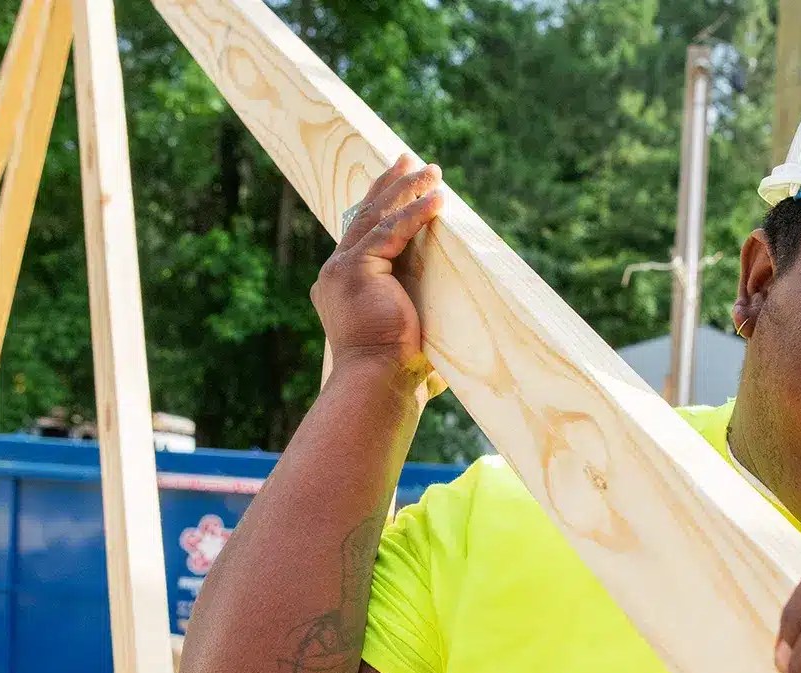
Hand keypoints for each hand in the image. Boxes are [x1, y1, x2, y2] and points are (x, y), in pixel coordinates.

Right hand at [310, 154, 446, 400]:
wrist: (378, 385)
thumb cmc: (399, 374)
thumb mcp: (409, 333)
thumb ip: (420, 313)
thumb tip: (464, 316)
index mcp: (344, 288)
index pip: (363, 237)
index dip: (382, 208)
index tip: (402, 186)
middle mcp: (336, 274)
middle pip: (364, 216)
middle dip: (390, 186)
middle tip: (408, 160)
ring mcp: (342, 270)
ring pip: (376, 217)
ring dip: (406, 190)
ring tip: (430, 169)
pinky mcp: (356, 270)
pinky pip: (391, 232)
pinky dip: (415, 213)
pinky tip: (437, 198)